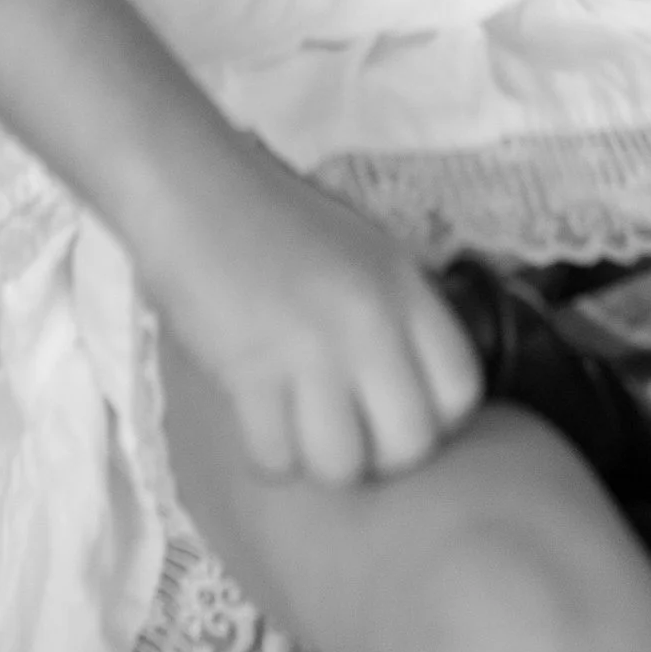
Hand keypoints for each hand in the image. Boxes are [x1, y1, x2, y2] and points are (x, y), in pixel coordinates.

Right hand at [138, 133, 483, 486]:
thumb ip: (394, 315)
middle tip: (344, 430)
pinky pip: (277, 458)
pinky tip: (255, 414)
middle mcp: (370, 318)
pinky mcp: (251, 372)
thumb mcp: (359, 252)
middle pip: (410, 444)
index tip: (398, 414)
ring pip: (343, 466)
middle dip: (377, 456)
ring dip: (317, 459)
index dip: (435, 420)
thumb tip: (416, 393)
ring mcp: (312, 347)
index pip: (461, 390)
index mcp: (403, 283)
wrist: (189, 185)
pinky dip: (266, 452)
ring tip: (296, 424)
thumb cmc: (271, 217)